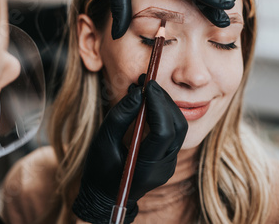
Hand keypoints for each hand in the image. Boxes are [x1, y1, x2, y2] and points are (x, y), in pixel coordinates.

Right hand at [72, 80, 187, 222]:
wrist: (106, 196)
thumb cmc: (99, 171)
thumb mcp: (103, 142)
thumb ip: (120, 116)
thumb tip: (138, 92)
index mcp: (148, 168)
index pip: (164, 132)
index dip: (158, 105)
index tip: (147, 85)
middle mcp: (164, 168)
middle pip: (177, 127)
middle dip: (164, 101)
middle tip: (148, 82)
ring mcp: (169, 164)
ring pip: (179, 128)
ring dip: (165, 105)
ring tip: (148, 89)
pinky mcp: (168, 158)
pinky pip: (173, 132)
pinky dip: (163, 114)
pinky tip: (150, 103)